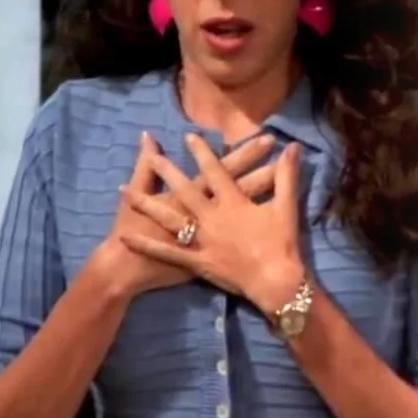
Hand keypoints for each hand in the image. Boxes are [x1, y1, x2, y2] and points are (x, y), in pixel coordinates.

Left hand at [119, 134, 306, 316]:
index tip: (189, 136)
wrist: (275, 281)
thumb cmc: (282, 244)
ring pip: (169, 218)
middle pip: (185, 190)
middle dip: (168, 172)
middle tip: (153, 157)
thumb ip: (287, 174)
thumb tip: (293, 146)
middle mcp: (212, 217)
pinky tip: (126, 237)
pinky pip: (166, 252)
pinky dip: (145, 244)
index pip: (215, 171)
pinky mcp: (196, 261)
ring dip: (146, 204)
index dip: (202, 153)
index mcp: (233, 202)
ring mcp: (201, 240)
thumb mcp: (287, 206)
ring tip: (124, 191)